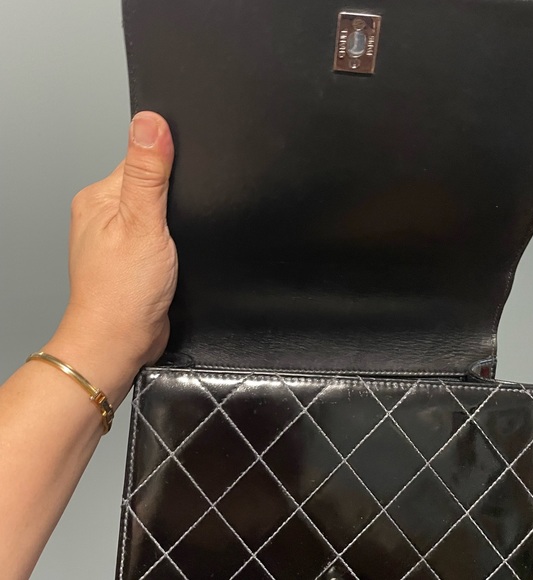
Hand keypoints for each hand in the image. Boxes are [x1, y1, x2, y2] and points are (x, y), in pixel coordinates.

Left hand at [45, 111, 175, 405]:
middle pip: (150, 182)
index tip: (185, 178)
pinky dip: (173, 235)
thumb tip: (151, 123)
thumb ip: (148, 174)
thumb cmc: (122, 292)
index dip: (168, 162)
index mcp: (99, 197)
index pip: (139, 157)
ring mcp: (119, 235)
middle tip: (179, 218)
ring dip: (174, 218)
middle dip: (174, 194)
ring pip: (158, 209)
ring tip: (177, 236)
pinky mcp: (135, 254)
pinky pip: (159, 232)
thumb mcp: (142, 224)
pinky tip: (176, 248)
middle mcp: (105, 213)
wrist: (122, 340)